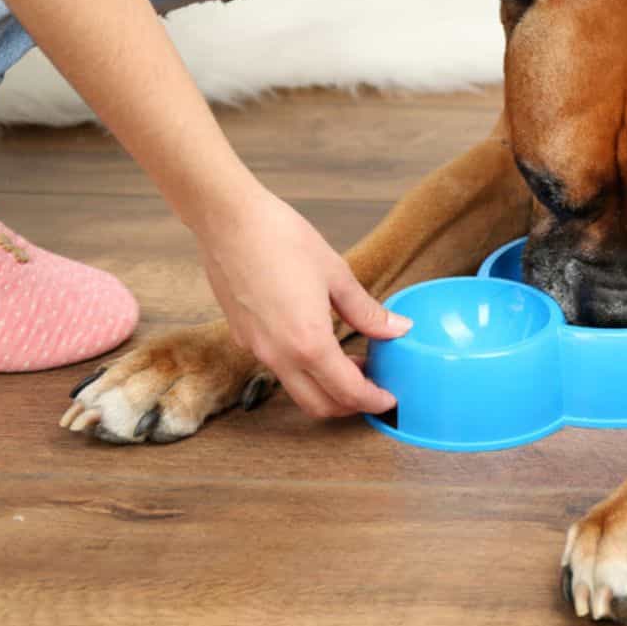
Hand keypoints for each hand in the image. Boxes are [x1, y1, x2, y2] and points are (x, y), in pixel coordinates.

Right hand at [194, 186, 410, 417]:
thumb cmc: (282, 239)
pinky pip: (277, 367)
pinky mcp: (242, 337)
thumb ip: (367, 310)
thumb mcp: (336, 274)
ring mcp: (256, 348)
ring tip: (350, 362)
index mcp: (308, 343)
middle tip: (373, 386)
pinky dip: (302, 371)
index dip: (373, 401)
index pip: (348, 393)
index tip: (389, 399)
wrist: (228, 220)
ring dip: (325, 388)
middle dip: (350, 405)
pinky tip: (317, 343)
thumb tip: (398, 329)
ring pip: (296, 390)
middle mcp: (279, 355)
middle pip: (319, 405)